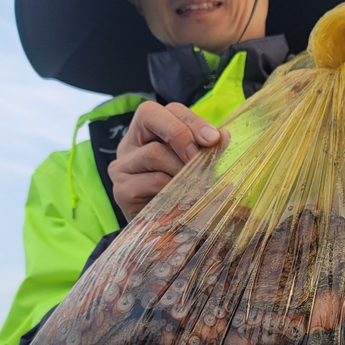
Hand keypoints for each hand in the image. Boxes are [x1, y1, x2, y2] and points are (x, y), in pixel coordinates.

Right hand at [109, 101, 223, 220]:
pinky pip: (154, 181)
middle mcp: (129, 144)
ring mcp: (121, 167)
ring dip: (182, 169)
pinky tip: (184, 199)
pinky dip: (175, 189)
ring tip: (196, 185)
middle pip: (151, 118)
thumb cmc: (180, 194)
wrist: (162, 234)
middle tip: (200, 158)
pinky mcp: (122, 190)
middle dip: (183, 135)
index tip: (213, 139)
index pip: (167, 110)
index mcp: (147, 131)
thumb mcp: (194, 168)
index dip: (192, 120)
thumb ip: (206, 150)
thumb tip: (223, 136)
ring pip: (155, 153)